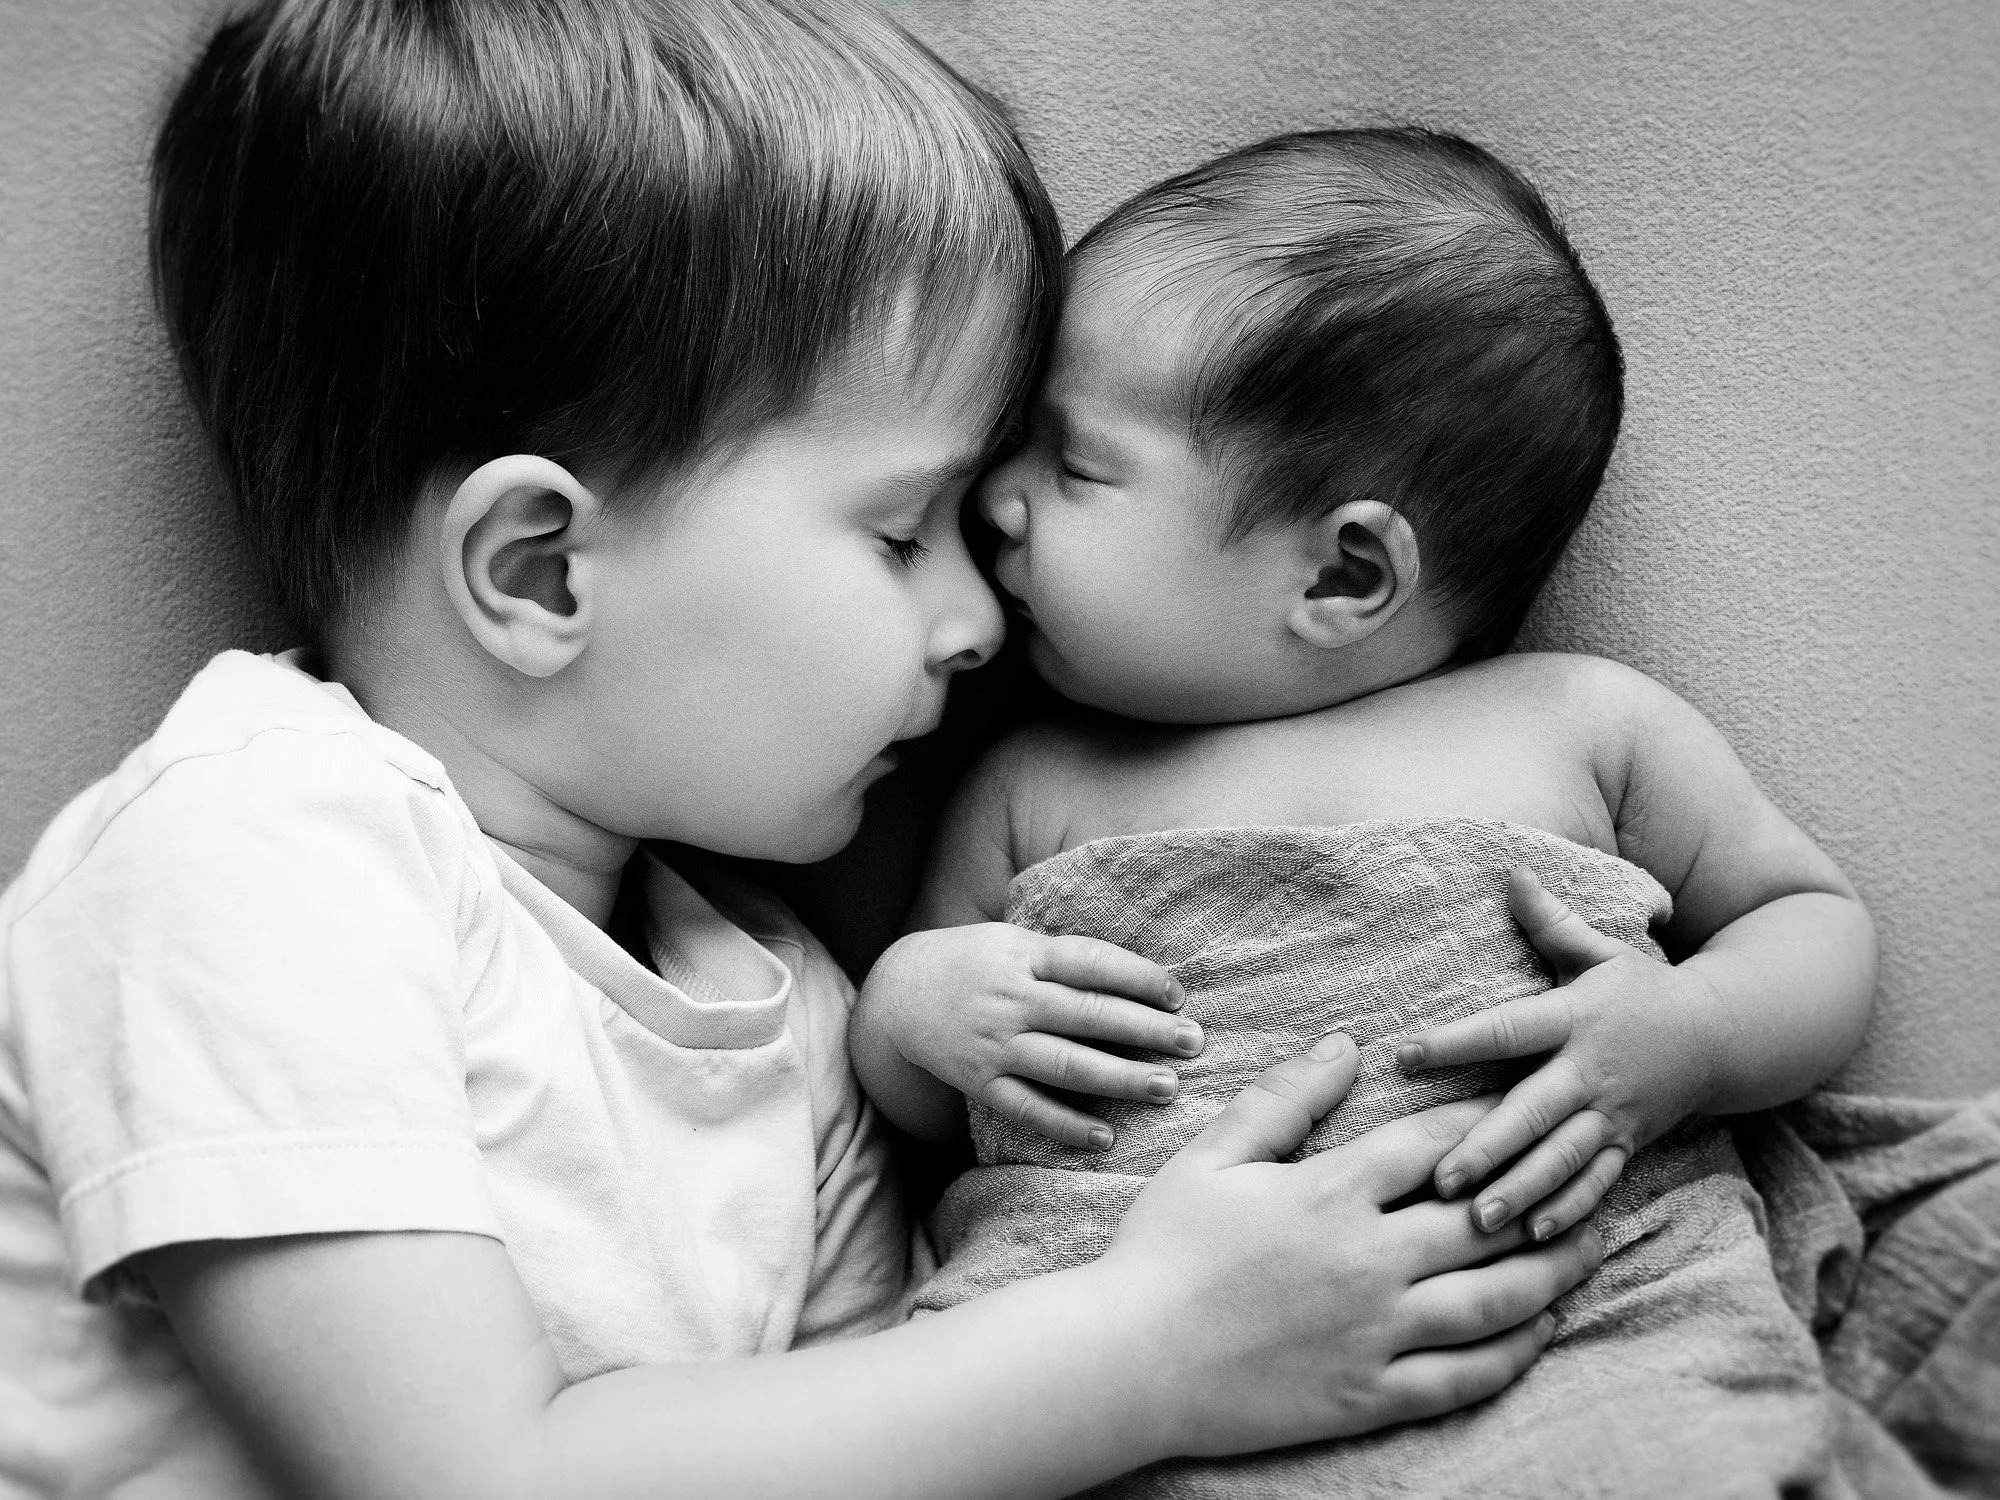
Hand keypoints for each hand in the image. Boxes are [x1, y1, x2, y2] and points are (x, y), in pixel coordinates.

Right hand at [861, 923, 1201, 1148]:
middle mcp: (1011, 1000)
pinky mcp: (980, 1083)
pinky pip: (1026, 1108)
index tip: (1177, 994)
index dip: (1136, 976)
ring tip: (1167, 1087)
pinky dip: (1065, 1125)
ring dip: (1119, 1078)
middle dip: (1144, 1029)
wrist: (898, 993)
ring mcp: (995, 1044)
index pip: (1089, 963)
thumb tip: (1142, 980)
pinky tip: (1105, 1137)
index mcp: (1024, 957)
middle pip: (1087, 1014)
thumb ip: (1067, 959)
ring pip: (1064, 1065)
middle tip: (1193, 1041)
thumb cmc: (975, 962)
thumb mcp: (1014, 941)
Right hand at [1105, 1035, 1603, 1456]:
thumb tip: (1345, 1043)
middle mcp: (1369, 1261)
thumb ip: (1284, 1098)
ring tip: (1594, 1246)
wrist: (1128, 1360)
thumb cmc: (1161, 1251)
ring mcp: (1376, 1333)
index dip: (1489, 1118)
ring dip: (1557, 1270)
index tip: (1525, 1100)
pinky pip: (1468, 1375)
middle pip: (1490, 1220)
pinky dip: (1518, 1349)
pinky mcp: (1372, 1394)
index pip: (1436, 1144)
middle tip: (1595, 1172)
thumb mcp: (1212, 1157)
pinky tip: (1544, 1326)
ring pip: (1498, 1300)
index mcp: (1331, 1193)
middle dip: (1549, 1191)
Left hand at [1393, 867, 1724, 1241]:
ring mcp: (1613, 1113)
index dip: (1455, 1042)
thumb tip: (1510, 870)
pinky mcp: (1629, 1144)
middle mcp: (1591, 1070)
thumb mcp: (1599, 950)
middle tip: (1440, 1177)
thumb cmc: (1642, 989)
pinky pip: (1597, 1182)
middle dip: (1489, 1145)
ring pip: (1563, 1158)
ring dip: (1522, 1190)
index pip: (1506, 1029)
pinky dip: (1569, 1209)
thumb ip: (1550, 921)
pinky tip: (1534, 1237)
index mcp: (1574, 1018)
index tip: (1404, 1054)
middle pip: (1534, 1110)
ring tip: (1476, 1220)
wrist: (1724, 1036)